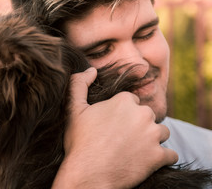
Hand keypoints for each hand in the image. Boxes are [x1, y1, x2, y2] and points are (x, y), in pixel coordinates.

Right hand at [52, 67, 177, 188]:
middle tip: (122, 138)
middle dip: (139, 125)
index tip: (113, 125)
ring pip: (161, 133)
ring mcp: (152, 136)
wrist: (87, 174)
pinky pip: (170, 154)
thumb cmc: (80, 142)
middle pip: (148, 116)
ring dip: (152, 139)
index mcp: (124, 101)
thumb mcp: (73, 109)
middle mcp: (142, 114)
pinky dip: (161, 158)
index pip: (132, 102)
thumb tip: (90, 69)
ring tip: (134, 149)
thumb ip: (79, 84)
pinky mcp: (159, 156)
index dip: (121, 113)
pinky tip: (147, 161)